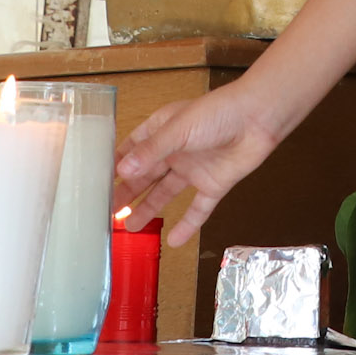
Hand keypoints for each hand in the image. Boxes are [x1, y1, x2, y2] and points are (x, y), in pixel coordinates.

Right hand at [113, 80, 286, 243]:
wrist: (258, 118)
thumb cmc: (218, 113)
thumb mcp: (178, 130)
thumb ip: (150, 152)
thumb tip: (122, 172)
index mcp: (162, 130)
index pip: (133, 149)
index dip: (117, 165)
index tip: (97, 183)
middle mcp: (176, 151)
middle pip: (146, 175)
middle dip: (128, 193)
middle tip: (109, 212)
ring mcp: (194, 168)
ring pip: (166, 194)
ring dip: (149, 210)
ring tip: (130, 228)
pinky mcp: (214, 184)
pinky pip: (198, 209)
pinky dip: (187, 225)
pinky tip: (174, 241)